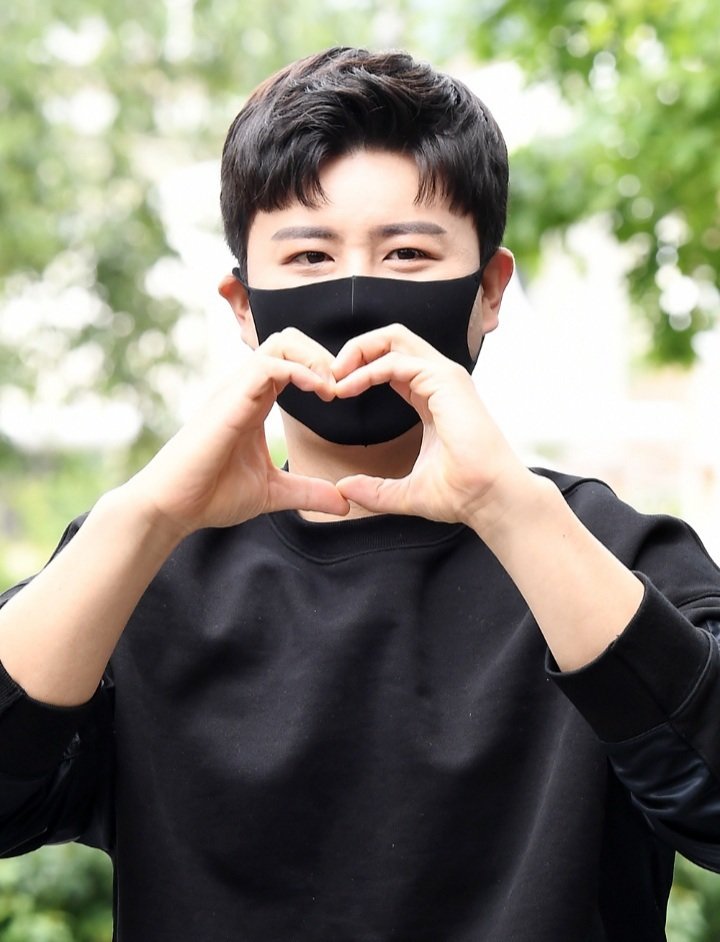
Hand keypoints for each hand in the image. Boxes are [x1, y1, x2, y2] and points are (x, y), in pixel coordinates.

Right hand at [125, 329, 349, 536]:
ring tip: (333, 389)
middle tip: (342, 388)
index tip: (342, 396)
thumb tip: (345, 503)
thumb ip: (309, 492)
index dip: (322, 369)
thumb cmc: (211, 494)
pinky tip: (319, 391)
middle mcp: (245, 389)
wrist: (172, 507)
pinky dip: (299, 371)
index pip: (291, 360)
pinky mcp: (229, 401)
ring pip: (280, 343)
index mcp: (255, 401)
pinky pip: (268, 366)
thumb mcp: (273, 493)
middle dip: (323, 354)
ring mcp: (236, 391)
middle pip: (288, 339)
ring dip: (315, 358)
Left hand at [332, 324, 532, 531]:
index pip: (391, 361)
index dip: (359, 369)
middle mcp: (438, 380)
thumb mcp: (405, 492)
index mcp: (431, 396)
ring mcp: (444, 376)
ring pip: (393, 337)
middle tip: (329, 375)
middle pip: (391, 338)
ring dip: (357, 352)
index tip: (334, 393)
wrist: (489, 498)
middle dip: (355, 349)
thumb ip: (374, 489)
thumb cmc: (460, 493)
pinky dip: (367, 370)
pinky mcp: (445, 381)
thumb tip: (343, 490)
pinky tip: (348, 388)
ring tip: (334, 377)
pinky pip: (396, 361)